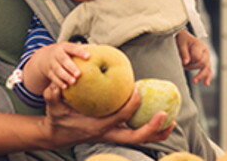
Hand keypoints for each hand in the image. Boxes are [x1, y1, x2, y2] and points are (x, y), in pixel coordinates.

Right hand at [32, 42, 88, 89]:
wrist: (44, 57)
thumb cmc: (64, 52)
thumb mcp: (71, 47)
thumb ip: (82, 48)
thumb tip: (96, 47)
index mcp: (65, 47)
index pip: (73, 48)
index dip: (80, 52)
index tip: (88, 56)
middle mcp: (57, 54)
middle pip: (64, 60)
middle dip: (71, 67)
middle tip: (79, 74)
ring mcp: (52, 63)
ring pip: (58, 70)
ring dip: (65, 76)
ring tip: (73, 82)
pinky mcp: (48, 72)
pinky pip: (53, 77)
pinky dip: (59, 82)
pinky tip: (65, 87)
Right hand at [39, 84, 173, 149]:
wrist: (58, 136)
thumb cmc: (59, 118)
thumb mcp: (54, 108)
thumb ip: (53, 96)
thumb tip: (55, 84)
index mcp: (99, 128)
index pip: (120, 117)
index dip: (131, 105)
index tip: (137, 89)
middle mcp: (110, 135)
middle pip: (135, 138)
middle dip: (151, 128)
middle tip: (165, 114)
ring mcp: (115, 137)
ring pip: (140, 140)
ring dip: (157, 133)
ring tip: (173, 122)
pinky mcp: (117, 135)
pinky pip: (138, 135)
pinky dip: (152, 131)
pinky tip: (163, 119)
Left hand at [176, 30, 211, 85]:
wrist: (185, 38)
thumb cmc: (183, 40)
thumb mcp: (181, 44)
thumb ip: (184, 53)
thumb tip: (185, 62)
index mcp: (200, 45)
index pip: (197, 56)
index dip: (190, 60)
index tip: (183, 61)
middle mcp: (205, 51)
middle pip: (202, 63)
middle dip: (192, 67)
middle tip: (183, 66)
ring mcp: (206, 57)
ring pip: (207, 68)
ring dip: (200, 75)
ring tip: (194, 81)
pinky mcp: (205, 63)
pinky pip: (208, 70)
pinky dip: (208, 77)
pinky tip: (206, 83)